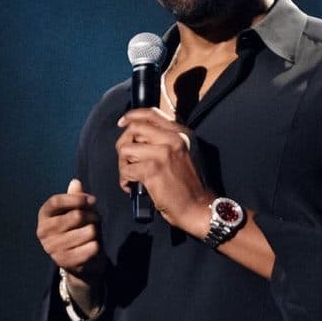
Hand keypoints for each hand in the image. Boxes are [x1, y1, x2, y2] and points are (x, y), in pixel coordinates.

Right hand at [36, 178, 105, 286]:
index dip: (76, 199)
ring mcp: (52, 248)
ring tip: (91, 235)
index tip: (92, 200)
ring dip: (95, 232)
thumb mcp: (76, 212)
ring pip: (88, 232)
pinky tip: (91, 248)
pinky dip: (96, 246)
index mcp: (43, 216)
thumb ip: (75, 198)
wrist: (79, 262)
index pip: (56, 202)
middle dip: (92, 216)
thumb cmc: (77, 230)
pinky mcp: (65, 261)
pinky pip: (92, 247)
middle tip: (95, 219)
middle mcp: (43, 232)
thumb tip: (75, 182)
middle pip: (76, 216)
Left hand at [115, 107, 213, 233]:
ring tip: (131, 176)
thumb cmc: (189, 184)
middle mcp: (173, 139)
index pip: (151, 113)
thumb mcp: (184, 153)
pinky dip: (124, 180)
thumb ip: (165, 140)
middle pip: (133, 129)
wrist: (199, 207)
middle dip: (123, 144)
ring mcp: (163, 153)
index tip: (122, 122)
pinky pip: (126, 169)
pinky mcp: (153, 169)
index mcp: (181, 133)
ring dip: (123, 165)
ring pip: (126, 149)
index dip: (132, 116)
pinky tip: (132, 187)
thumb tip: (138, 133)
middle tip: (127, 160)